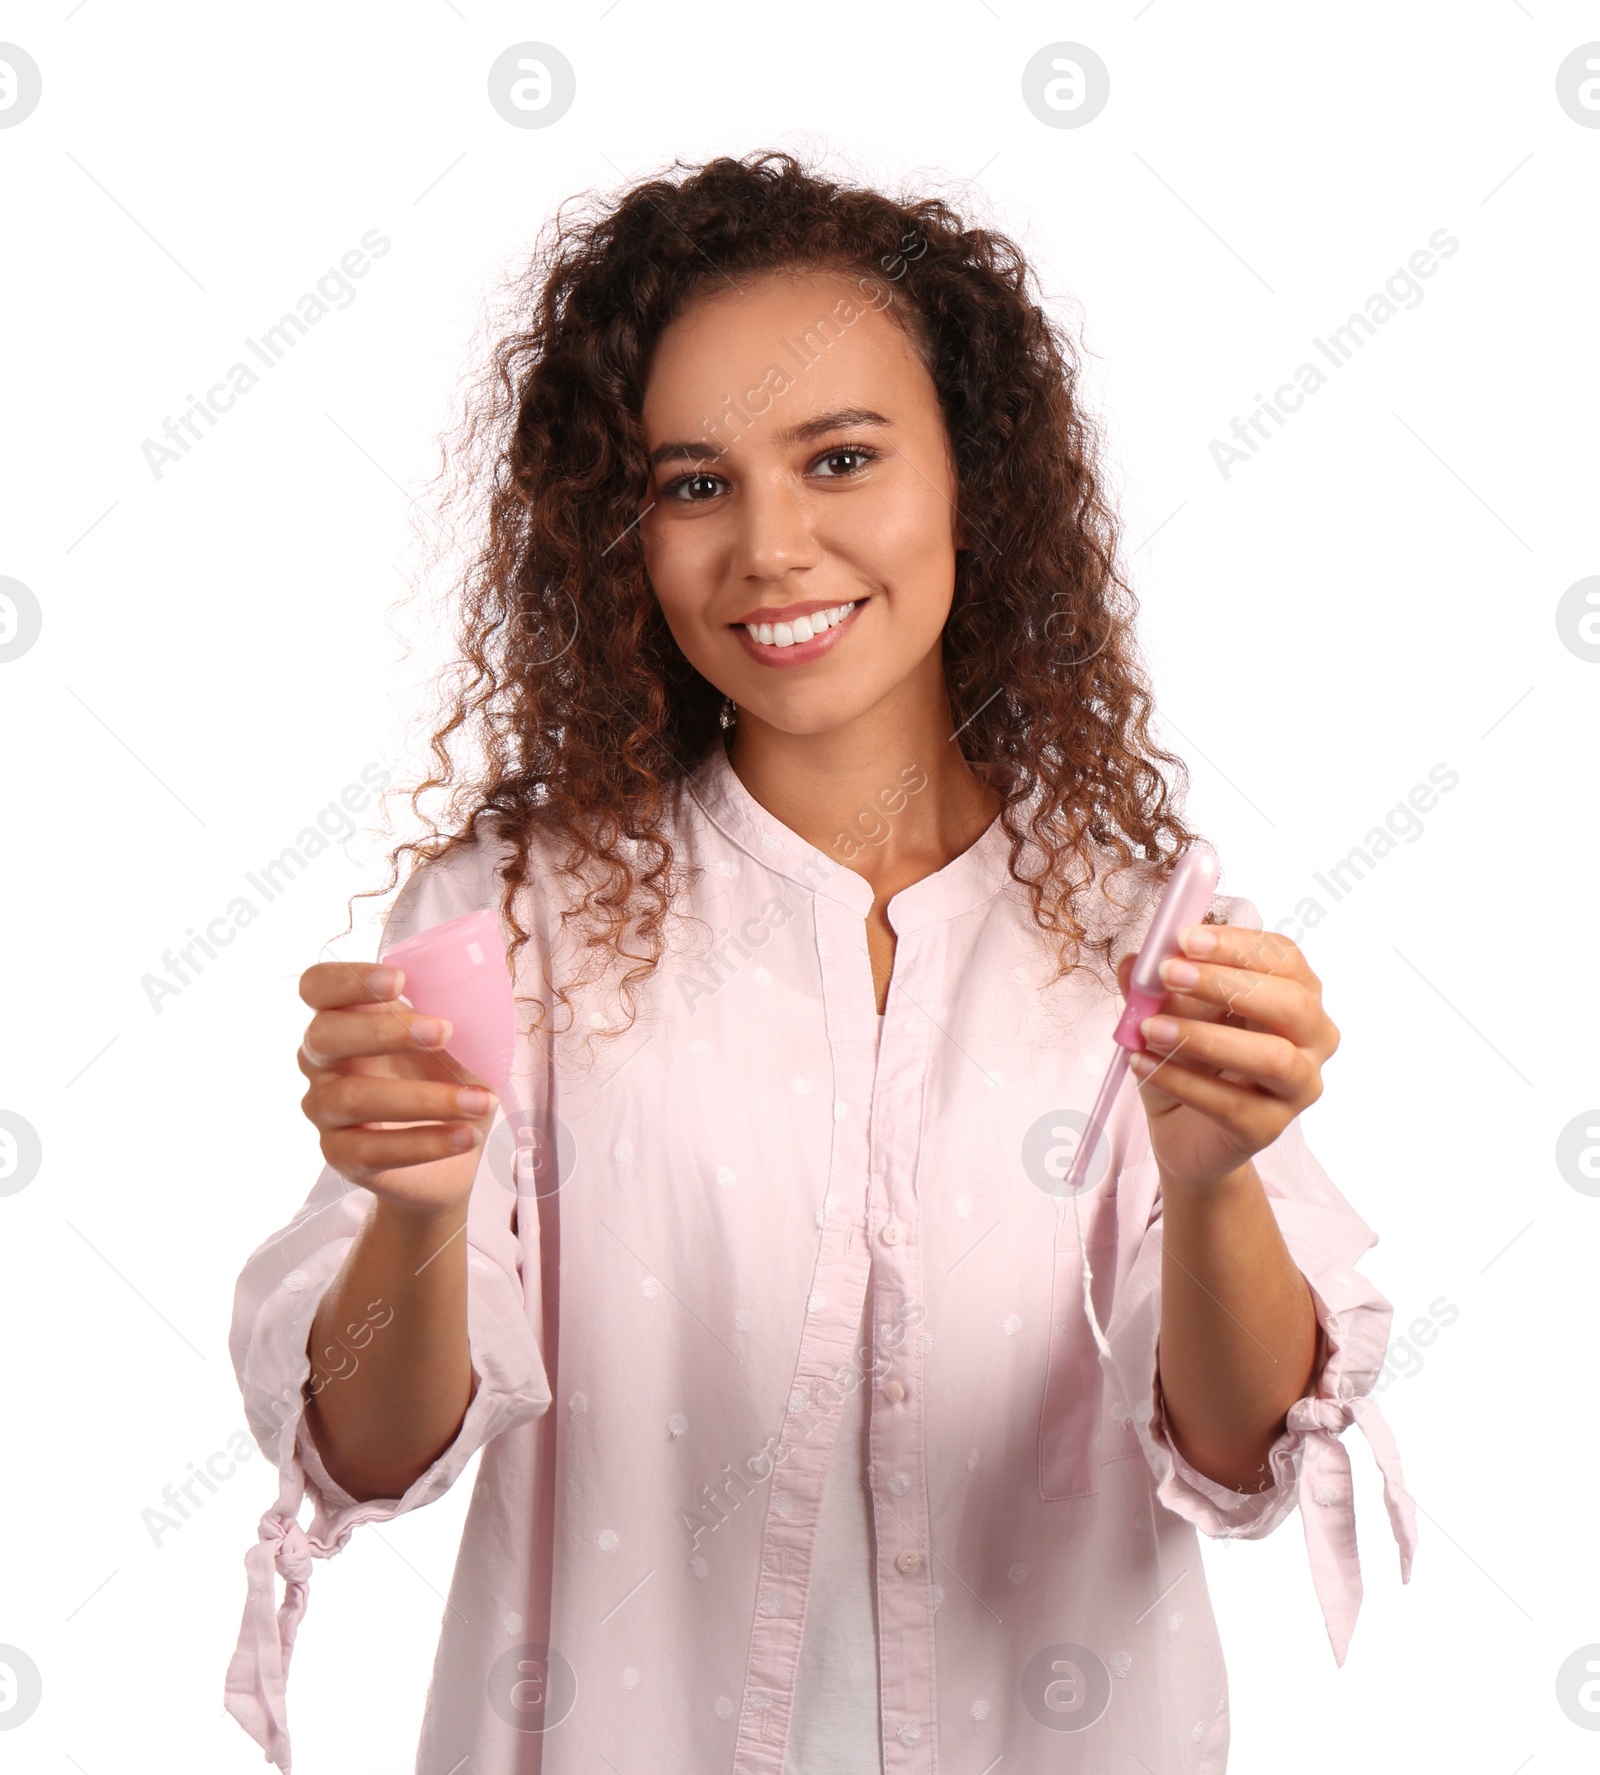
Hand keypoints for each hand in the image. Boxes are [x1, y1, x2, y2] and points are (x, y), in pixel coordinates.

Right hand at [297, 959, 499, 1216]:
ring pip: (353, 1098)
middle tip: (445, 1031)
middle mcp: (322, 1060)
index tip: (400, 981)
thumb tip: (480, 990)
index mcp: (345, 1017)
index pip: (318, 986)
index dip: (347, 979)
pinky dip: (424, 1143)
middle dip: (384, 1030)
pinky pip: (372, 1149)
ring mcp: (325, 1109)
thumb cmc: (448, 1076)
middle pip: (324, 1034)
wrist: (455, 1146)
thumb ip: (453, 1010)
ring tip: (481, 1101)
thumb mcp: (456, 1039)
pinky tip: (465, 1136)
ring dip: (425, 1098)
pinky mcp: (341, 1156)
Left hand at [1115, 925, 1338, 1190]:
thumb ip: (1154, 986)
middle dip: (1226, 984)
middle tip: (1168, 974)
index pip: (1284, 958)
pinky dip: (1180, 1080)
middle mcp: (1312, 1039)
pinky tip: (1141, 1062)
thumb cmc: (1188, 1059)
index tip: (1184, 939)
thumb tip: (1134, 963)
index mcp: (1297, 995)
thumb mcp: (1167, 1012)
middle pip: (1291, 1003)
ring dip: (1204, 1037)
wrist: (1183, 1131)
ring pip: (1272, 1058)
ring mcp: (1298, 1088)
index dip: (1237, 945)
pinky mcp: (1269, 1129)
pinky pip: (1230, 1103)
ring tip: (1149, 1027)